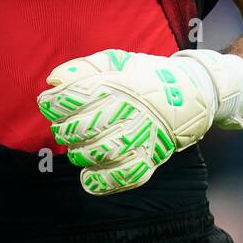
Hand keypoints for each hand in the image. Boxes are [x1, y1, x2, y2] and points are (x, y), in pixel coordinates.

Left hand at [37, 48, 242, 195]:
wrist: (193, 92)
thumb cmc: (147, 76)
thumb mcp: (118, 61)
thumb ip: (85, 68)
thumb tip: (54, 80)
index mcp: (120, 83)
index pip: (76, 97)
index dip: (54, 103)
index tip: (48, 104)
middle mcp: (131, 110)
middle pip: (83, 127)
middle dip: (64, 129)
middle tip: (63, 127)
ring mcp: (143, 135)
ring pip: (99, 153)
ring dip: (79, 154)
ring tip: (77, 148)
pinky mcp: (152, 156)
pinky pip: (125, 175)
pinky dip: (103, 182)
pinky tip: (89, 179)